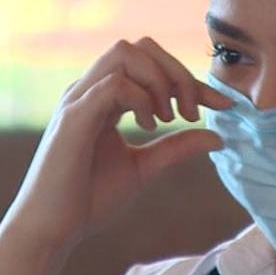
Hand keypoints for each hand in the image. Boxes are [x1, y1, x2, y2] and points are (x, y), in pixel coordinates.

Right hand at [3, 37, 232, 251]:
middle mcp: (89, 90)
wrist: (52, 228)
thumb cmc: (89, 199)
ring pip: (125, 52)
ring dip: (158, 80)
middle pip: (139, 46)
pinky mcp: (73, 117)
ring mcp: (79, 99)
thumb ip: (176, 148)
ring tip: (169, 118)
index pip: (152, 66)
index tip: (223, 105)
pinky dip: (140, 99)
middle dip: (176, 73)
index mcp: (104, 98)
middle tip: (192, 114)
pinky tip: (148, 127)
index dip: (191, 80)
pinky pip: (114, 85)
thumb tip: (217, 136)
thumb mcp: (144, 168)